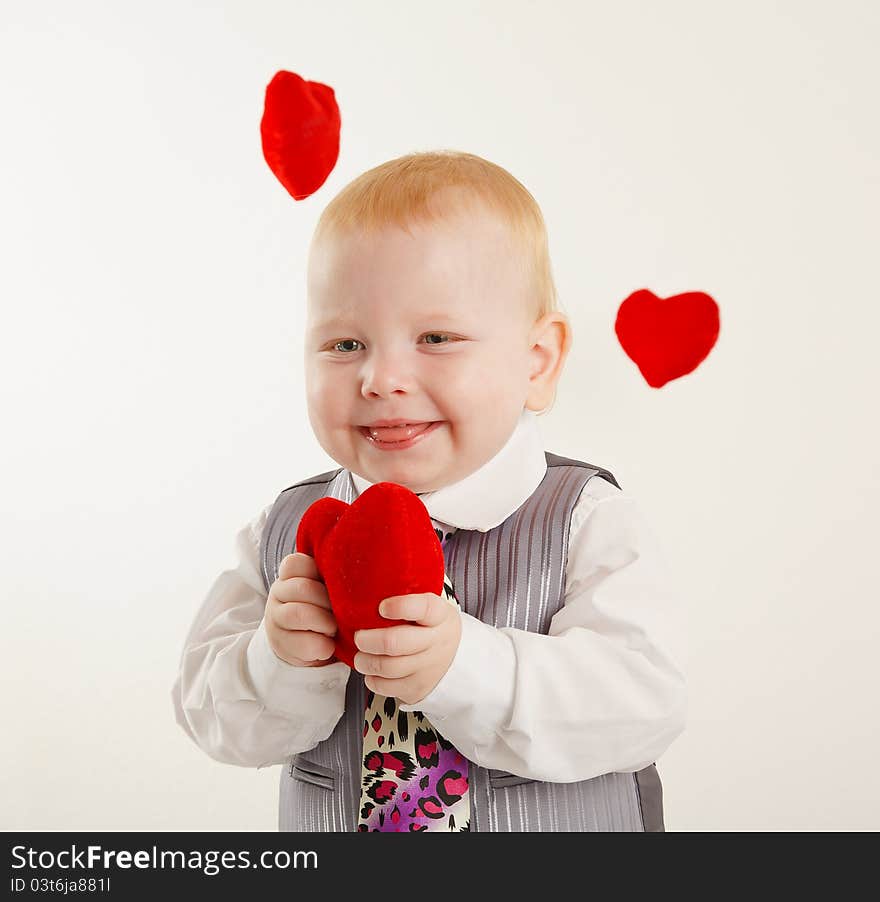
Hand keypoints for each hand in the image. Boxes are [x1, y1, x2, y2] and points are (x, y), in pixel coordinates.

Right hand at [265, 552, 338, 666]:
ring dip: (325, 622)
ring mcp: (276, 618)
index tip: (334, 584)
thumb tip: (362, 570)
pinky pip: (306, 643)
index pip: (296, 563)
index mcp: (290, 574)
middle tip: (342, 611)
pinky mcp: (282, 645)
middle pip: (302, 588)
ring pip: (299, 614)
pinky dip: (324, 646)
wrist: (307, 641)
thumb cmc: (324, 606)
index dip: (318, 572)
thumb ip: (334, 575)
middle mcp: (278, 593)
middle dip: (327, 601)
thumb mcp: (327, 586)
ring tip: (336, 628)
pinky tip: (330, 645)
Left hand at [352, 592, 461, 704]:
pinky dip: (373, 680)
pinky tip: (372, 672)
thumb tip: (369, 579)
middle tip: (359, 636)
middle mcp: (436, 641)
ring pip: (388, 667)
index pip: (424, 608)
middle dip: (369, 640)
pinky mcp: (418, 687)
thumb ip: (407, 595)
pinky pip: (388, 687)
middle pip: (397, 642)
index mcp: (439, 615)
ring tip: (360, 656)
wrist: (456, 659)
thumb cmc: (430, 626)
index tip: (381, 607)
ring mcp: (429, 667)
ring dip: (366, 662)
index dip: (401, 607)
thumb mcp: (429, 607)